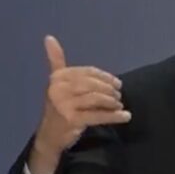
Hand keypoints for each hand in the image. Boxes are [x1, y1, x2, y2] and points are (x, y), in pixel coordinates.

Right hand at [28, 35, 130, 173]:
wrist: (49, 136)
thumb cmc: (57, 107)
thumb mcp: (56, 83)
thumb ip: (56, 60)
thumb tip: (49, 37)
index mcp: (57, 77)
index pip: (88, 72)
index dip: (105, 77)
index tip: (117, 83)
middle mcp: (59, 89)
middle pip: (92, 84)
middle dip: (109, 89)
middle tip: (119, 95)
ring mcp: (65, 105)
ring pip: (96, 98)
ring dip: (112, 102)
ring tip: (119, 105)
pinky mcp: (72, 120)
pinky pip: (98, 115)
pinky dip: (114, 116)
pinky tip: (125, 116)